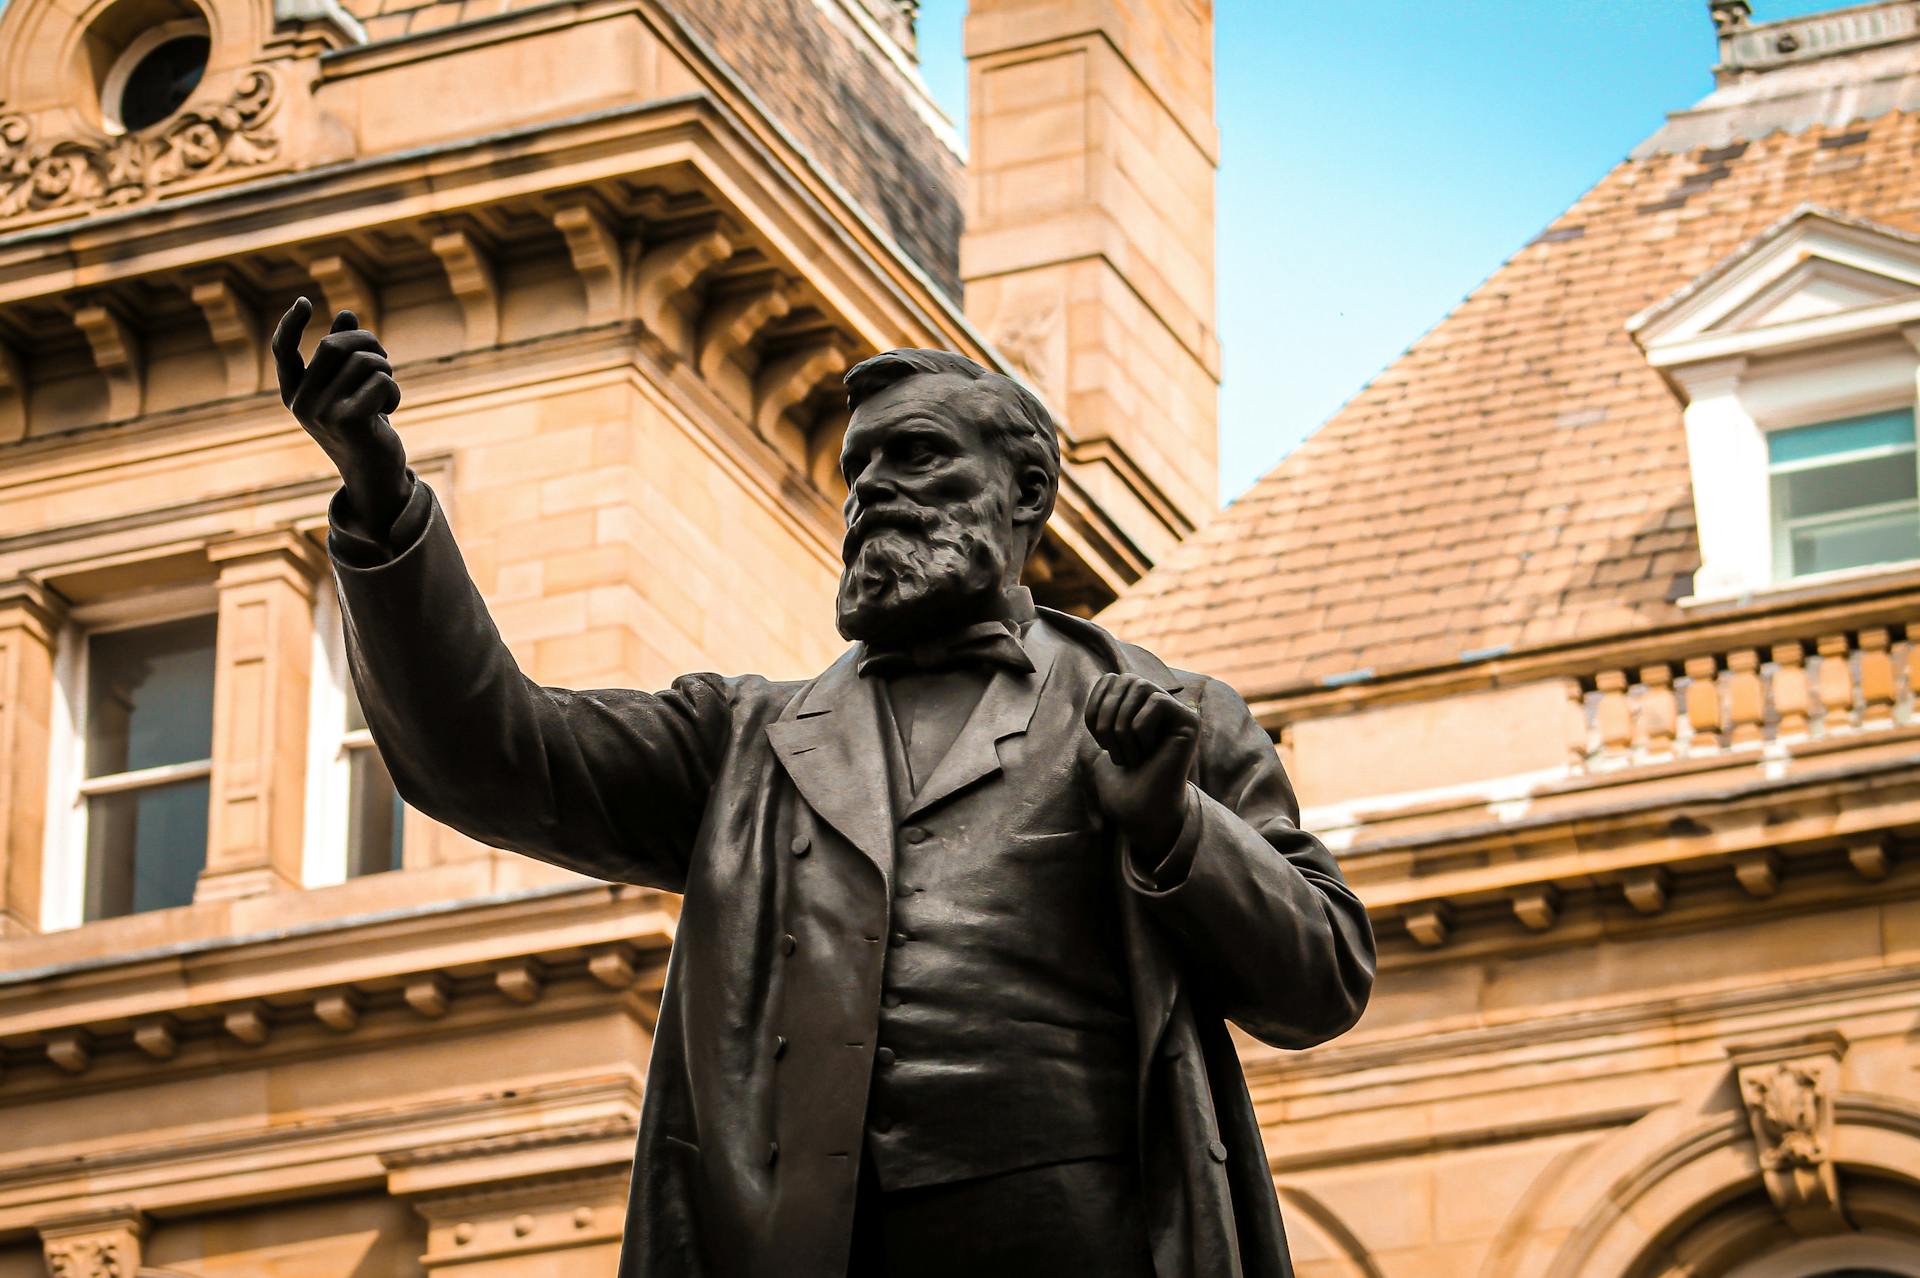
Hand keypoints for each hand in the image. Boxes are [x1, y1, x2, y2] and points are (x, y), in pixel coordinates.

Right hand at [273, 298, 410, 533]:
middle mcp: (302, 403)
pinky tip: (389, 411)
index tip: (304, 302)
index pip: (282, 351)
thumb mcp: (349, 389)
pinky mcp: (348, 421)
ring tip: (385, 394)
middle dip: (367, 342)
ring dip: (386, 371)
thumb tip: (346, 315)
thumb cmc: (364, 427)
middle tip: (383, 358)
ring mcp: (322, 413)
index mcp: (295, 394)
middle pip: (334, 345)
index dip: (290, 324)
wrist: (375, 475)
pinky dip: (394, 391)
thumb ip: (345, 355)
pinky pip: (381, 381)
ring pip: (365, 362)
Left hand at [1084, 672, 1200, 860]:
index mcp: (1136, 704)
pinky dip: (1142, 730)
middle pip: (1123, 680)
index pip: (1108, 680)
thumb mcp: (1103, 738)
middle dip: (1107, 718)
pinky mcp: (1189, 720)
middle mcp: (1157, 701)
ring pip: (1140, 687)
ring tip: (1131, 756)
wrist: (1138, 809)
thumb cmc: (1120, 780)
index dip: (1094, 708)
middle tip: (1114, 752)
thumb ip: (1104, 706)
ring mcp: (1175, 709)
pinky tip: (1150, 754)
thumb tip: (1107, 677)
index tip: (1100, 742)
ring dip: (1123, 727)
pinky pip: (1157, 702)